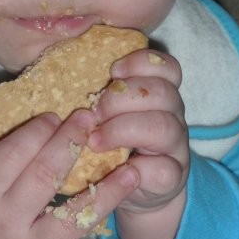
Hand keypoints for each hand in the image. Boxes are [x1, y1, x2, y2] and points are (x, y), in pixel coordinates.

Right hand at [0, 111, 141, 238]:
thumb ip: (4, 163)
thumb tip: (44, 122)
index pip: (12, 155)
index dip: (36, 131)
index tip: (57, 113)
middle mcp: (7, 222)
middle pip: (43, 177)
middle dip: (70, 144)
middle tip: (90, 118)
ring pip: (72, 220)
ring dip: (105, 195)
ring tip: (132, 172)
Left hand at [87, 49, 189, 238]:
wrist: (132, 189)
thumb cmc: (110, 140)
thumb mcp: (104, 110)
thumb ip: (96, 87)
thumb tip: (63, 48)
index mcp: (158, 92)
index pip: (166, 67)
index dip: (141, 63)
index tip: (112, 72)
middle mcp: (172, 114)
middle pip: (163, 92)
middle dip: (122, 98)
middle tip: (94, 112)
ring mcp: (175, 146)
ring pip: (163, 127)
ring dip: (123, 130)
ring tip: (95, 141)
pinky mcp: (173, 177)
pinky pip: (164, 170)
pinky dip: (139, 169)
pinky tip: (120, 169)